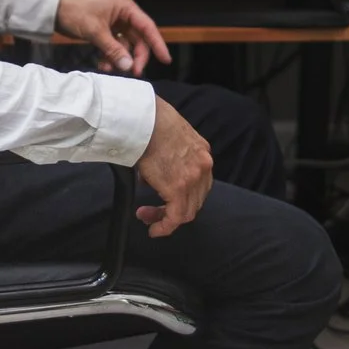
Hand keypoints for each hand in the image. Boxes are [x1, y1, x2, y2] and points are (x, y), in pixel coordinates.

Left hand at [55, 0, 170, 75]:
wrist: (52, 6)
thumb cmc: (74, 10)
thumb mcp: (95, 31)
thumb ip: (113, 49)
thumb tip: (128, 66)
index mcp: (125, 7)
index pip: (148, 27)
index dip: (158, 44)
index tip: (165, 60)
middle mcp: (123, 14)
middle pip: (138, 38)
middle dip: (135, 56)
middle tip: (132, 72)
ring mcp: (113, 22)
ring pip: (125, 45)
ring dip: (120, 58)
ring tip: (109, 68)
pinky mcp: (104, 30)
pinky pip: (113, 46)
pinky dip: (110, 56)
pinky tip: (102, 64)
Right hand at [134, 98, 212, 238]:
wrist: (144, 119)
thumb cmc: (150, 123)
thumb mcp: (170, 139)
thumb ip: (170, 159)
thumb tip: (153, 178)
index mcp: (202, 152)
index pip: (199, 184)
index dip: (184, 197)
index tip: (168, 203)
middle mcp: (203, 166)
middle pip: (195, 200)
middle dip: (174, 210)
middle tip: (153, 212)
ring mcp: (193, 179)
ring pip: (186, 211)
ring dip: (167, 218)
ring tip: (147, 217)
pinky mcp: (178, 189)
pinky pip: (176, 217)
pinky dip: (165, 226)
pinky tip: (154, 228)